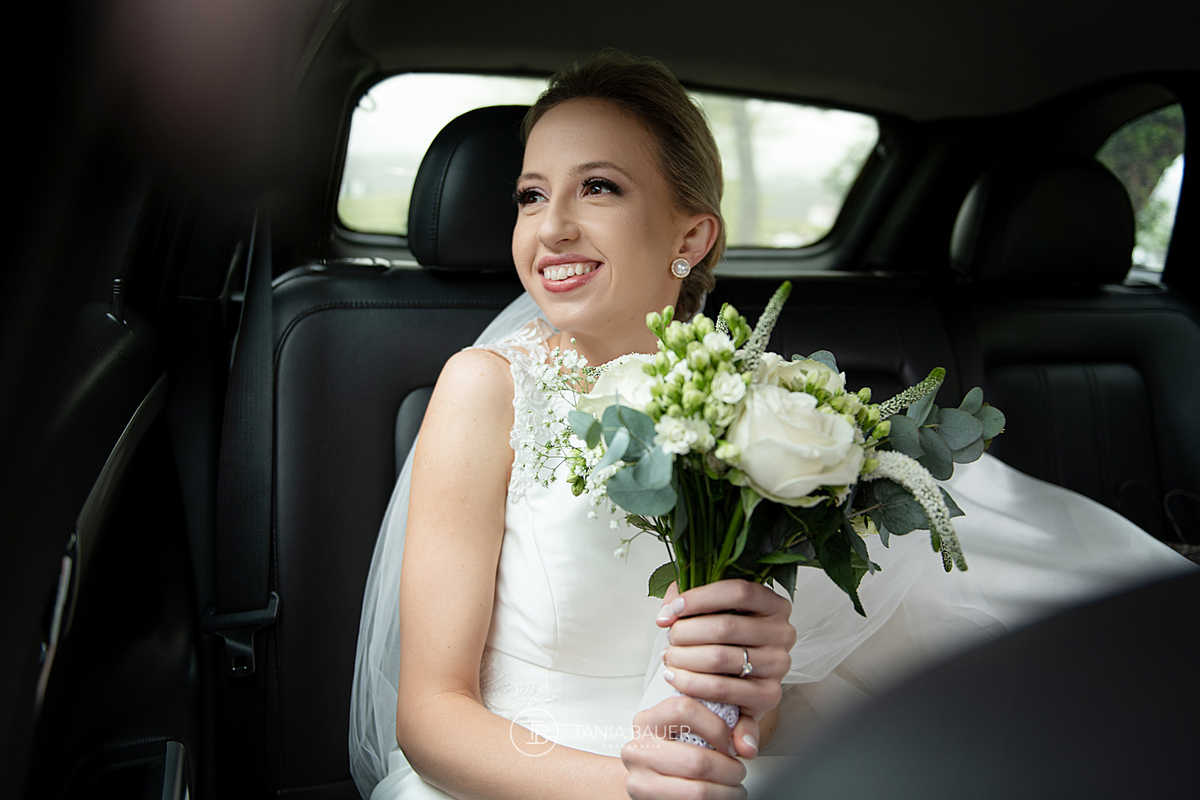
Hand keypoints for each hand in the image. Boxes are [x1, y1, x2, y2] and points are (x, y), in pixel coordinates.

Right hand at [622, 695, 747, 799]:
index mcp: (648, 721)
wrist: (650, 780)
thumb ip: (725, 727)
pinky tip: (721, 795)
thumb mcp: (693, 732)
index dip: (717, 727)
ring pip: (698, 790)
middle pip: (697, 760)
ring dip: (727, 792)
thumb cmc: (676, 754)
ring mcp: (639, 778)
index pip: (684, 710)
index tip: (731, 743)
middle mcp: (639, 748)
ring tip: (734, 787)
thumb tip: (747, 745)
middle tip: (739, 771)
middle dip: (730, 770)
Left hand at [655, 580, 795, 755]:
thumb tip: (668, 611)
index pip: (739, 592)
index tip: (673, 609)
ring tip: (669, 657)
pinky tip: (676, 678)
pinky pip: (722, 689)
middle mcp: (782, 633)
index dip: (700, 598)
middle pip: (726, 626)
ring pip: (720, 658)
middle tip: (669, 638)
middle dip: (686, 632)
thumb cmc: (726, 641)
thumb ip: (689, 600)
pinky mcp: (769, 695)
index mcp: (774, 605)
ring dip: (684, 657)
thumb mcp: (712, 611)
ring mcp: (778, 665)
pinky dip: (692, 684)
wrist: (742, 682)